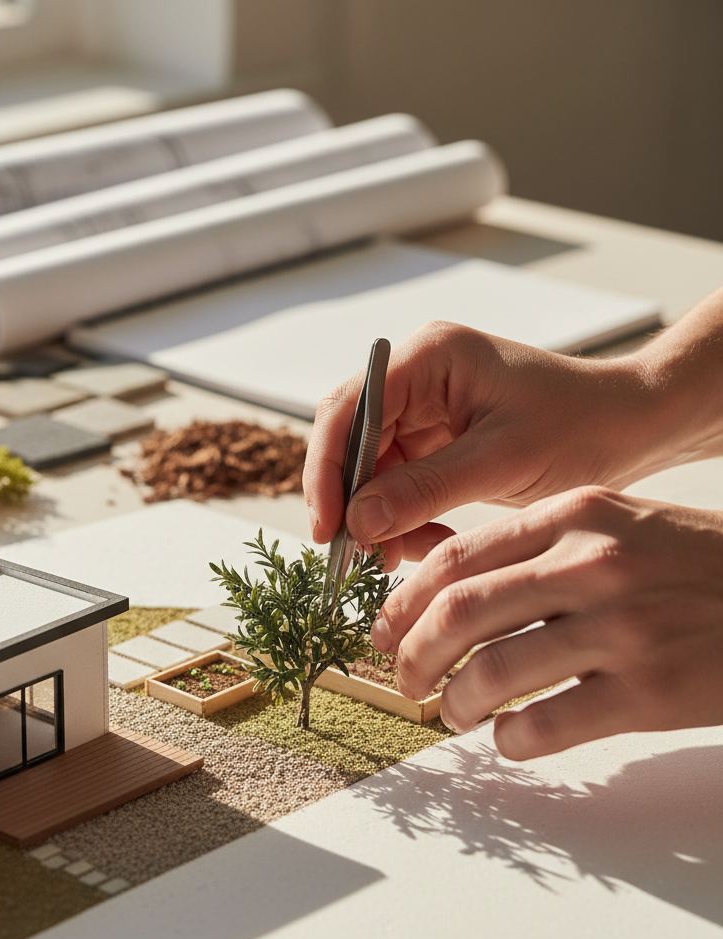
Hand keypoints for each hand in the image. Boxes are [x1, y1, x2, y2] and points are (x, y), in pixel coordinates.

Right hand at [303, 321, 679, 569]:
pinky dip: (402, 521)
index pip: (347, 409)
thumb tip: (357, 523)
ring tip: (401, 559)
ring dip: (377, 519)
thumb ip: (425, 488)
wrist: (633, 428)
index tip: (328, 527)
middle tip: (356, 557)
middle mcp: (414, 379)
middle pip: (348, 441)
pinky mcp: (432, 443)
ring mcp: (421, 411)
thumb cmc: (583, 425)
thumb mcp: (504, 460)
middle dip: (351, 501)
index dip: (326, 469)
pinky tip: (424, 545)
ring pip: (368, 472)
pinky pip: (395, 487)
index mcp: (428, 358)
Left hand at [374, 486, 722, 759]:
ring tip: (454, 713)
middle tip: (405, 679)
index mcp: (574, 516)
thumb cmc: (691, 564)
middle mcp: (592, 565)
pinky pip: (547, 725)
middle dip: (412, 654)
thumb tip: (445, 590)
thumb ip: (535, 547)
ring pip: (493, 673)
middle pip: (459, 613)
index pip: (455, 558)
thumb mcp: (615, 524)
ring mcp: (623, 628)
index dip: (403, 601)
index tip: (384, 629)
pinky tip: (509, 741)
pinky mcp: (651, 692)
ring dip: (455, 703)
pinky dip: (511, 741)